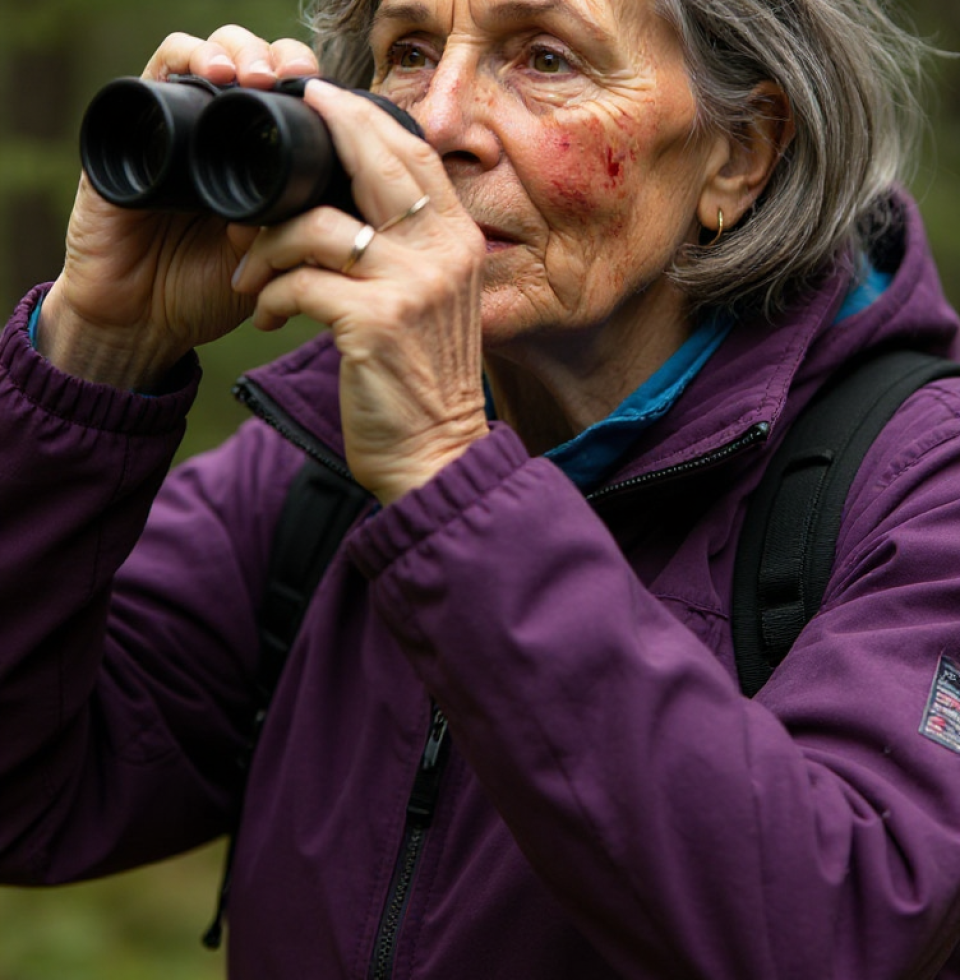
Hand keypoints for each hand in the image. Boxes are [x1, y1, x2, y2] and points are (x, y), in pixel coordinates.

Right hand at [40, 26, 319, 390]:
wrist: (145, 320)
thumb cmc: (209, 292)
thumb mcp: (272, 258)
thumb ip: (299, 224)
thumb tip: (334, 189)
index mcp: (257, 164)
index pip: (288, 100)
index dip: (310, 88)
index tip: (333, 100)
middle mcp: (218, 139)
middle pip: (252, 65)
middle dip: (277, 59)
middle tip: (294, 79)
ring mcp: (176, 130)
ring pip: (209, 55)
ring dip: (237, 51)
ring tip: (256, 75)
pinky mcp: (133, 131)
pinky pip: (157, 72)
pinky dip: (186, 58)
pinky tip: (214, 74)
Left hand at [232, 81, 489, 504]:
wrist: (433, 453)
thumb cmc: (421, 380)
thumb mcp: (431, 303)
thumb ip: (408, 250)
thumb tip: (348, 205)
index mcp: (458, 242)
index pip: (414, 153)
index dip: (362, 116)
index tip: (318, 98)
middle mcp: (443, 254)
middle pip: (374, 161)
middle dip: (317, 138)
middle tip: (266, 152)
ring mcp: (411, 287)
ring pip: (317, 226)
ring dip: (269, 246)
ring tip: (252, 275)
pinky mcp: (375, 324)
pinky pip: (300, 282)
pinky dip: (272, 295)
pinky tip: (269, 316)